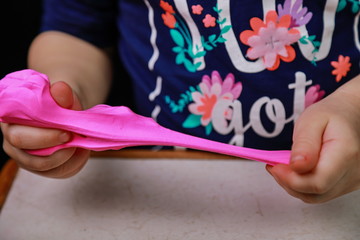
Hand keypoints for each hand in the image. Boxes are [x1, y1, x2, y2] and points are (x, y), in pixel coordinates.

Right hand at [1, 81, 89, 177]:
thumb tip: (61, 89)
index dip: (44, 137)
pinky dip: (74, 162)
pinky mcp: (41, 167)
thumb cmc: (60, 103)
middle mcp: (11, 142)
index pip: (18, 136)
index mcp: (10, 121)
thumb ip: (61, 93)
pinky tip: (80, 149)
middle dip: (57, 151)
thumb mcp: (63, 95)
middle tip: (74, 138)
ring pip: (45, 167)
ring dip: (68, 156)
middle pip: (29, 158)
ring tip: (80, 140)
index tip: (66, 132)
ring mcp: (24, 157)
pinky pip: (58, 171)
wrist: (66, 110)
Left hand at [267, 79, 359, 202]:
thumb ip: (304, 144)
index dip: (291, 179)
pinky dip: (302, 185)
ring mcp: (353, 181)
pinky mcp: (346, 184)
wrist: (350, 115)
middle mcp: (354, 172)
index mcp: (346, 153)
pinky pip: (320, 193)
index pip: (318, 182)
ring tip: (282, 166)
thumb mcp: (312, 120)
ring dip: (293, 185)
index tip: (274, 166)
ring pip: (316, 197)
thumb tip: (296, 166)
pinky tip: (294, 171)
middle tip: (274, 164)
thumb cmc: (331, 115)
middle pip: (316, 193)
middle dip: (288, 182)